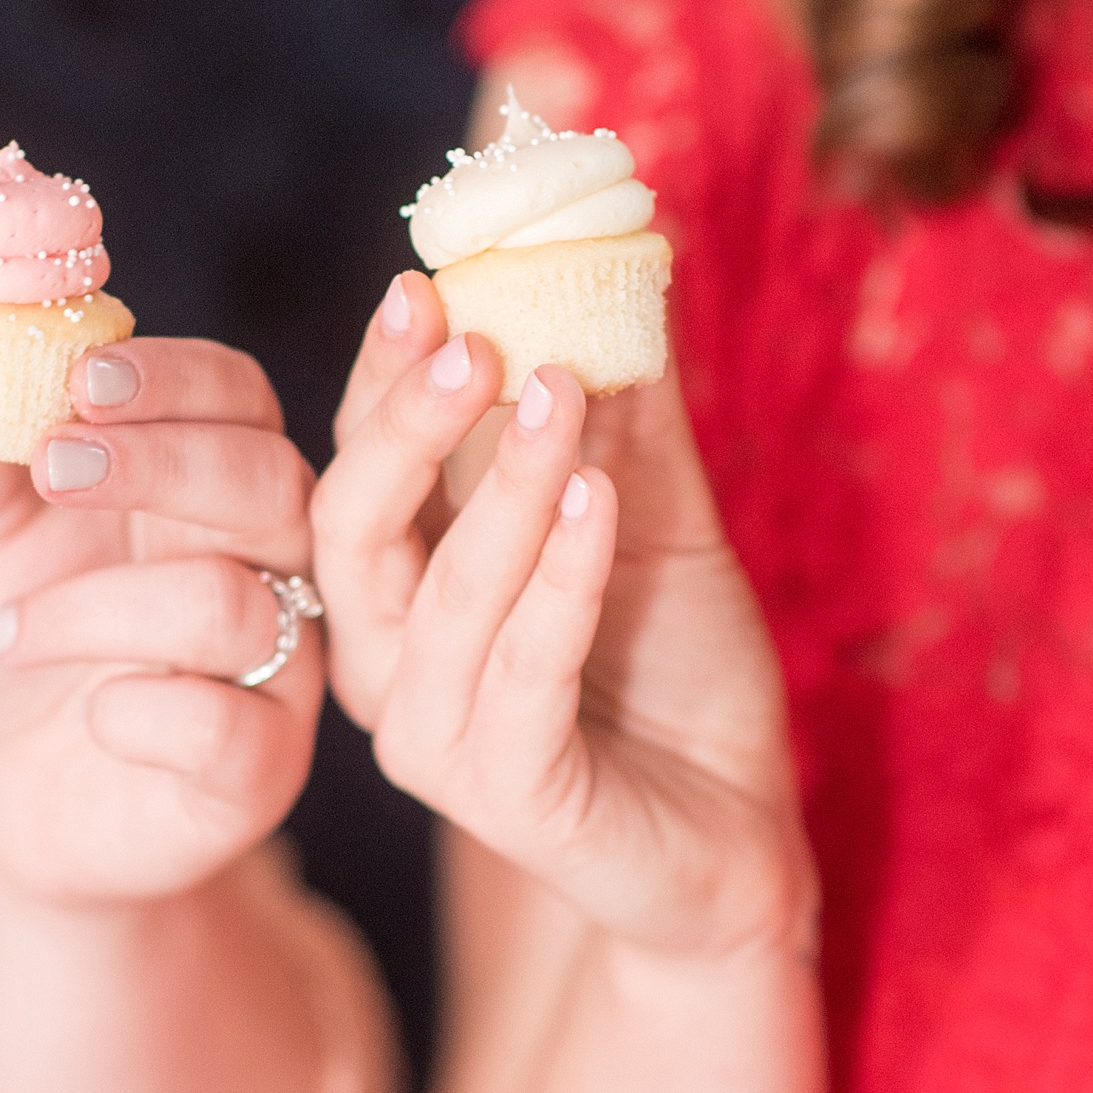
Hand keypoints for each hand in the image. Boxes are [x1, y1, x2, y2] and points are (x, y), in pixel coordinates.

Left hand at [0, 337, 320, 906]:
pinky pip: (224, 727)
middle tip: (52, 467)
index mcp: (208, 485)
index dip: (176, 377)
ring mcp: (277, 670)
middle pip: (273, 480)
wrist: (15, 800)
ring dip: (98, 609)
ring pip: (234, 606)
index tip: (81, 375)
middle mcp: (267, 565)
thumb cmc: (11, 646)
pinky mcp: (260, 771)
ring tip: (5, 634)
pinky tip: (91, 719)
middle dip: (161, 463)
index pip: (239, 397)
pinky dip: (136, 716)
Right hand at [312, 273, 811, 956]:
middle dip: (406, 426)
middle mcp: (391, 665)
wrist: (741, 825)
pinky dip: (564, 578)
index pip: (358, 467)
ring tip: (565, 390)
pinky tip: (604, 501)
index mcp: (400, 590)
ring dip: (506, 486)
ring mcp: (438, 739)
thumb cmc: (674, 671)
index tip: (422, 283)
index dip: (382, 377)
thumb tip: (617, 268)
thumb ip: (624, 415)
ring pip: (444, 597)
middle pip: (351, 530)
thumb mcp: (653, 517)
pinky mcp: (510, 795)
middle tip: (474, 338)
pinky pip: (525, 671)